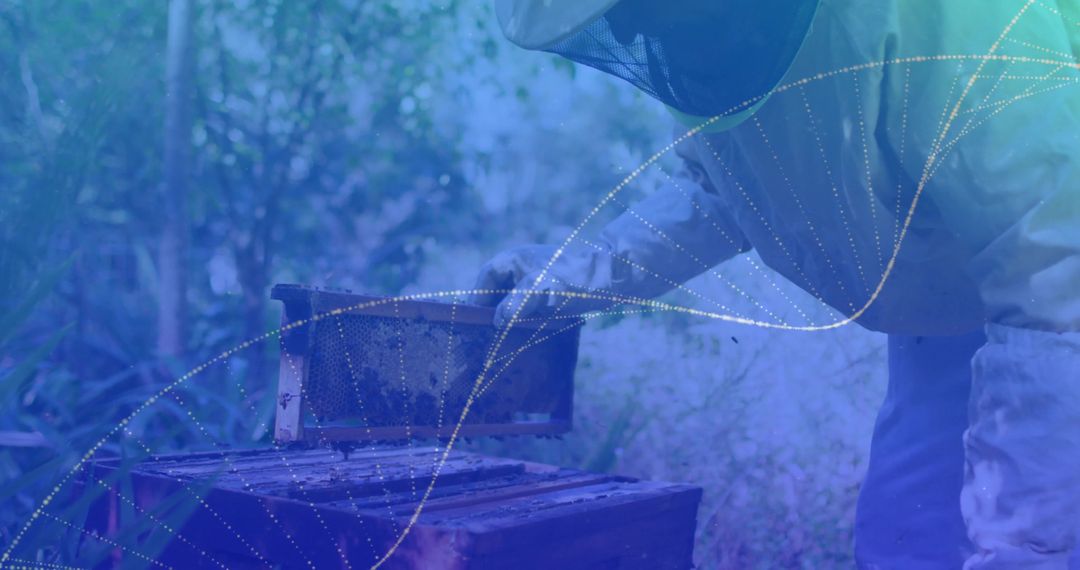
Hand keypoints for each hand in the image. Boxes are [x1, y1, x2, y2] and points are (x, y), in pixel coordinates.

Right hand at [471, 244, 613, 327]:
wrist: (615, 276)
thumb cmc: (576, 279)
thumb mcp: (542, 289)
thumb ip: (517, 302)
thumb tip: (495, 321)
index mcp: (513, 260)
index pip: (483, 280)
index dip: (474, 301)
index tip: (468, 323)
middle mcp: (522, 268)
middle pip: (496, 292)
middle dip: (490, 313)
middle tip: (482, 338)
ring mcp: (537, 280)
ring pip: (513, 302)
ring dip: (508, 320)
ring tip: (501, 343)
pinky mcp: (551, 294)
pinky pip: (529, 309)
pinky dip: (524, 323)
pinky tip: (525, 339)